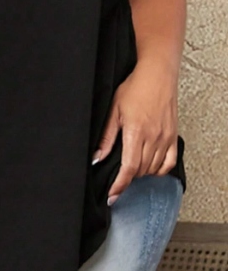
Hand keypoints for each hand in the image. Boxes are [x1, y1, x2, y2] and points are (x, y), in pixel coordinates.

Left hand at [91, 58, 178, 204]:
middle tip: (117, 176)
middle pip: (140, 170)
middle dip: (127, 177)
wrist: (157, 75)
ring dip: (141, 172)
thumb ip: (107, 136)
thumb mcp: (113, 109)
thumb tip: (97, 157)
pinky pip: (169, 162)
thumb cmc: (134, 87)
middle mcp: (153, 138)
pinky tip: (150, 167)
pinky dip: (159, 169)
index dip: (119, 185)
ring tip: (131, 168)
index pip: (128, 168)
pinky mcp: (173, 136)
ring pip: (153, 168)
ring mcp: (165, 138)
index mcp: (136, 132)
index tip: (112, 195)